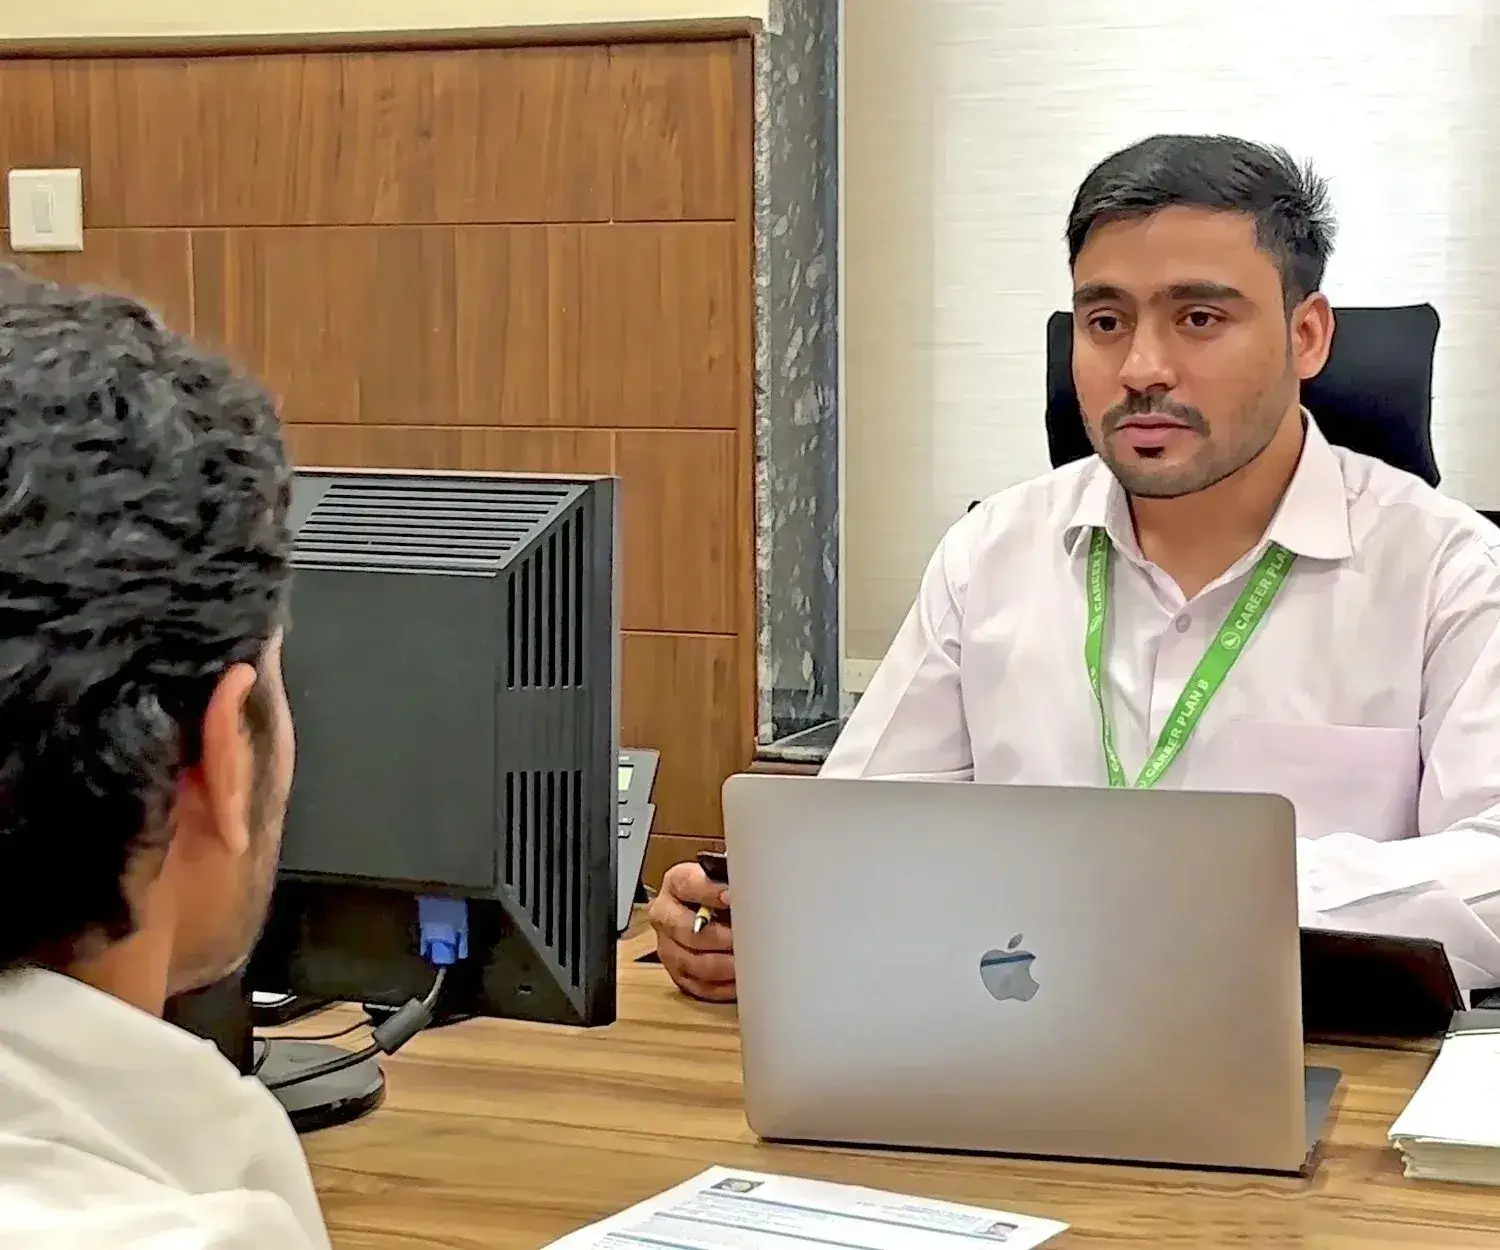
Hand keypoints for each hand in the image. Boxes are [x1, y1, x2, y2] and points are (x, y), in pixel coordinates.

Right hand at [649, 861, 735, 1002]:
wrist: (712, 912)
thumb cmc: (722, 893)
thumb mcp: (724, 878)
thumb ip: (732, 882)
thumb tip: (750, 889)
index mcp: (676, 883)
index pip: (688, 885)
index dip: (711, 892)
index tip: (733, 898)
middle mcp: (665, 914)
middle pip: (686, 929)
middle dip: (720, 937)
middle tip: (746, 938)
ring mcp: (667, 946)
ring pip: (691, 962)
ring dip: (723, 965)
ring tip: (747, 962)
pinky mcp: (677, 973)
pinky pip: (698, 985)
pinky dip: (722, 986)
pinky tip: (741, 979)